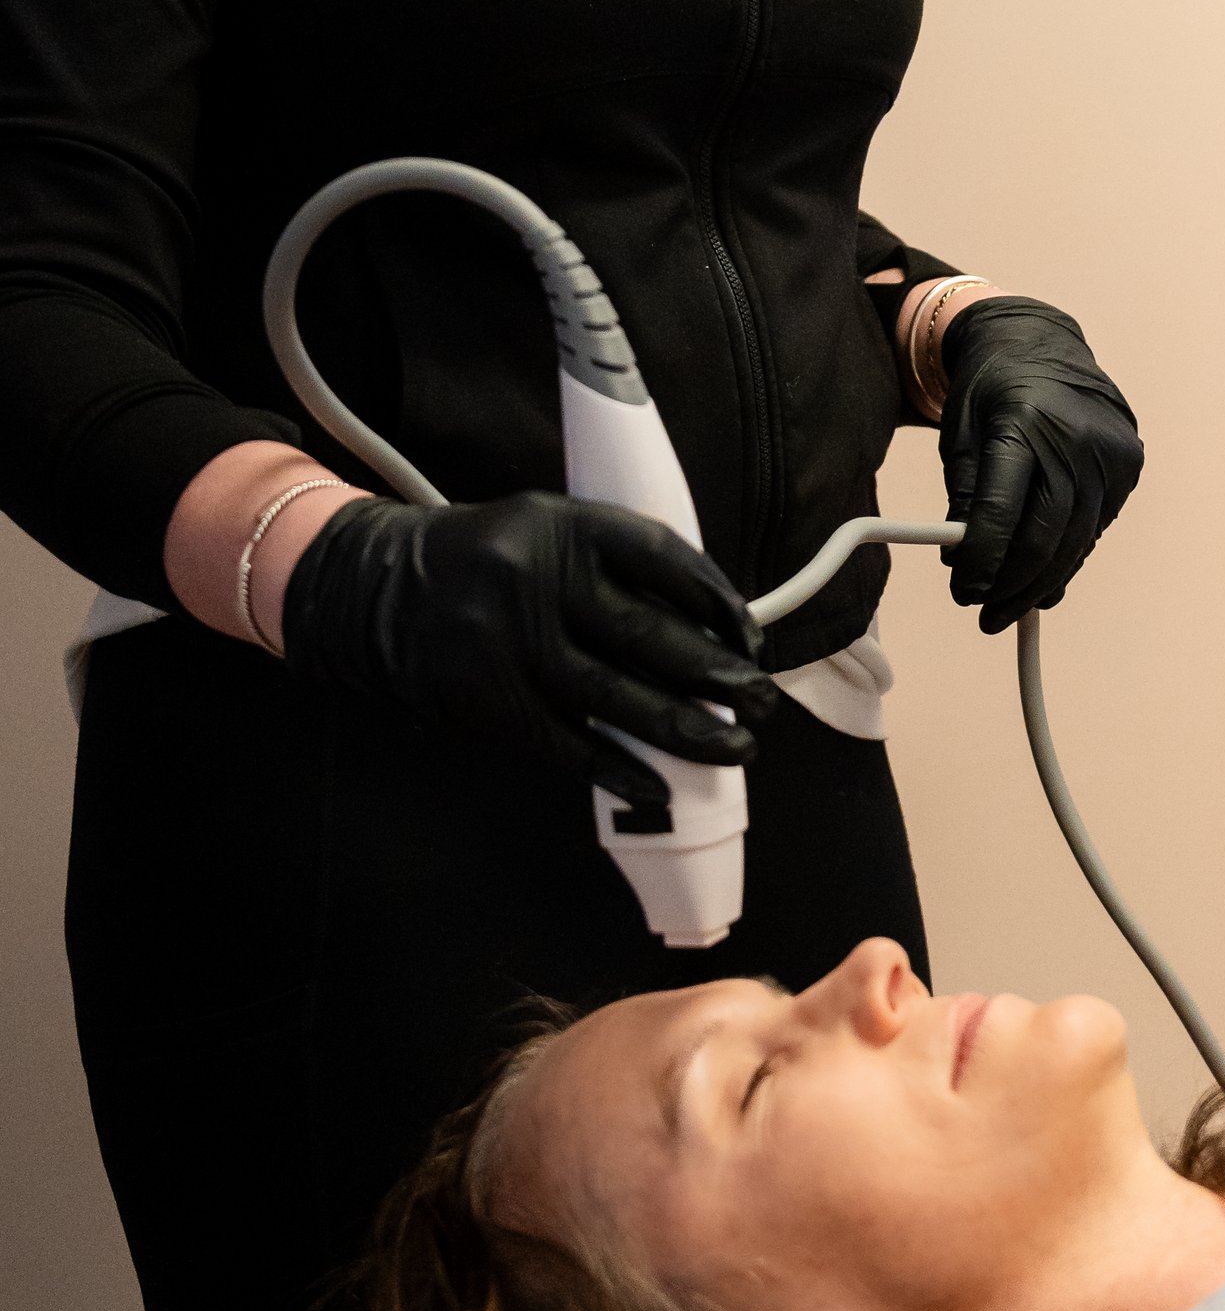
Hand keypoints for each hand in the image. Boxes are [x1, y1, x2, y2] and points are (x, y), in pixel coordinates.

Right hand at [282, 492, 778, 811]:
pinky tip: (659, 785)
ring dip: (684, 731)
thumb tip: (706, 627)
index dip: (716, 600)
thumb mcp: (548, 530)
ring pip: (615, 698)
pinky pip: (567, 744)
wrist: (376, 590)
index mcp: (562, 526)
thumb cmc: (488, 559)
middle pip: (647, 635)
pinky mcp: (486, 702)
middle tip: (762, 701)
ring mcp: (508, 646)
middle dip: (717, 675)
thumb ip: (614, 566)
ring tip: (737, 749)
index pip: (662, 558)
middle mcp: (536, 581)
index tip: (750, 635)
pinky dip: (617, 769)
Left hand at [937, 295, 1142, 631]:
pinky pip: (1094, 527)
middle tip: (987, 616)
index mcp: (1022, 421)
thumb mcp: (959, 437)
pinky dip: (1067, 554)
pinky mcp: (1128, 466)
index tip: (965, 593)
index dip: (983, 561)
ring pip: (1076, 541)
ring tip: (1010, 607)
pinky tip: (1043, 575)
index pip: (1002, 510)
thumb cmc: (990, 393)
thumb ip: (963, 498)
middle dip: (1014, 586)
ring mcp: (1109, 452)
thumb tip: (965, 563)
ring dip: (1042, 582)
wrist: (1041, 345)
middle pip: (1046, 535)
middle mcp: (1074, 437)